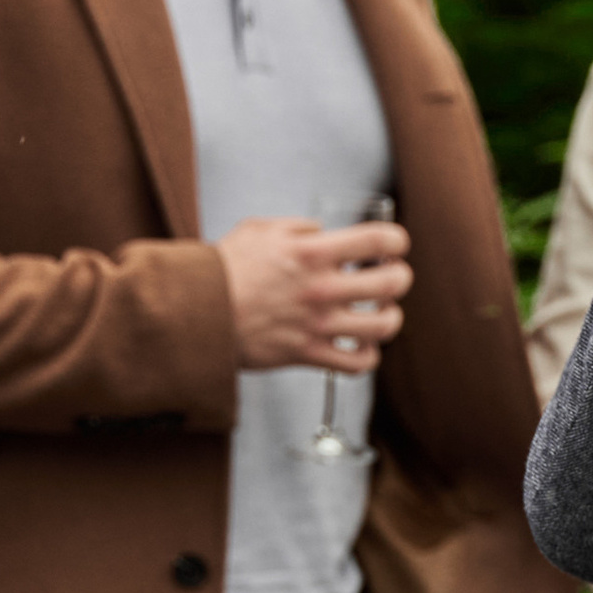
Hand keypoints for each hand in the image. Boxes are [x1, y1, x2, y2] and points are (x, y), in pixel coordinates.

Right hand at [219, 216, 414, 374]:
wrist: (193, 311)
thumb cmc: (223, 268)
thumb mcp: (259, 230)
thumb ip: (299, 228)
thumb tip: (324, 233)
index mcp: (312, 252)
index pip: (379, 241)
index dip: (396, 241)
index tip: (393, 246)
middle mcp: (321, 288)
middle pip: (393, 282)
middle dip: (398, 278)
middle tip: (390, 278)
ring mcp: (316, 324)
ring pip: (384, 326)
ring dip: (389, 317)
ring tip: (380, 313)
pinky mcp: (306, 354)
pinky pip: (358, 363)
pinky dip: (366, 356)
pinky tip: (358, 345)